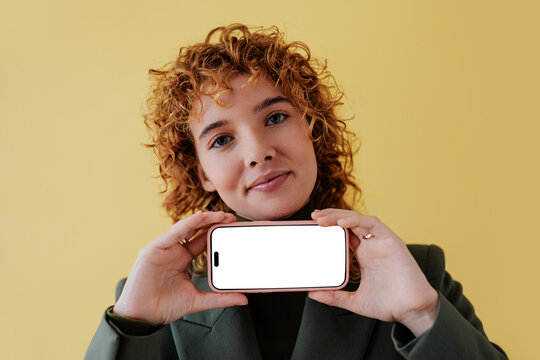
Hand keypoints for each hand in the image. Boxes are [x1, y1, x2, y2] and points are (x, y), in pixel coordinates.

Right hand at [113, 211, 247, 324]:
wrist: (142, 316)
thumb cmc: (164, 306)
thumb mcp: (198, 300)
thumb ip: (220, 298)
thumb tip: (244, 300)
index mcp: (183, 259)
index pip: (203, 241)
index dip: (217, 232)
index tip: (233, 228)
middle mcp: (174, 251)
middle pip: (196, 230)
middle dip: (213, 222)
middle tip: (231, 218)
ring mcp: (164, 248)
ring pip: (186, 228)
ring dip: (204, 219)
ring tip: (220, 215)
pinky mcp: (153, 250)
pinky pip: (172, 233)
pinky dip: (186, 224)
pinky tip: (199, 217)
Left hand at [310, 208, 438, 335]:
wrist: (411, 311)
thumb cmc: (388, 304)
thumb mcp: (354, 301)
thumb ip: (334, 296)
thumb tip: (313, 294)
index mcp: (364, 254)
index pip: (344, 233)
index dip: (329, 226)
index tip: (312, 225)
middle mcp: (372, 245)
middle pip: (349, 223)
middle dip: (330, 217)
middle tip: (313, 216)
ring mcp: (382, 242)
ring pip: (358, 220)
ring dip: (340, 216)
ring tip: (323, 218)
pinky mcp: (392, 241)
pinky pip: (374, 224)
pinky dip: (358, 220)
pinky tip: (342, 222)